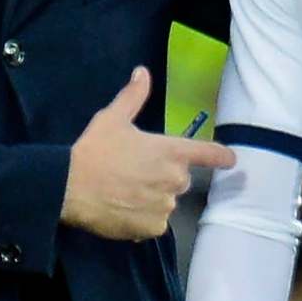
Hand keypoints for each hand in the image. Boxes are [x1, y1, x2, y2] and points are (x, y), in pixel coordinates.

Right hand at [62, 67, 235, 239]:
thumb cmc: (95, 150)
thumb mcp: (112, 118)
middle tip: (135, 172)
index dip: (221, 157)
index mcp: (172, 151)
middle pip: (180, 179)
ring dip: (153, 198)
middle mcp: (175, 180)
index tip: (231, 160)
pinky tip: (122, 210)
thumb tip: (142, 72)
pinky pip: (154, 222)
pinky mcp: (153, 228)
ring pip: (166, 202)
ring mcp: (166, 206)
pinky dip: (143, 218)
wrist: (70, 187)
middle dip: (164, 176)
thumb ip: (133, 97)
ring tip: (125, 192)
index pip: (208, 153)